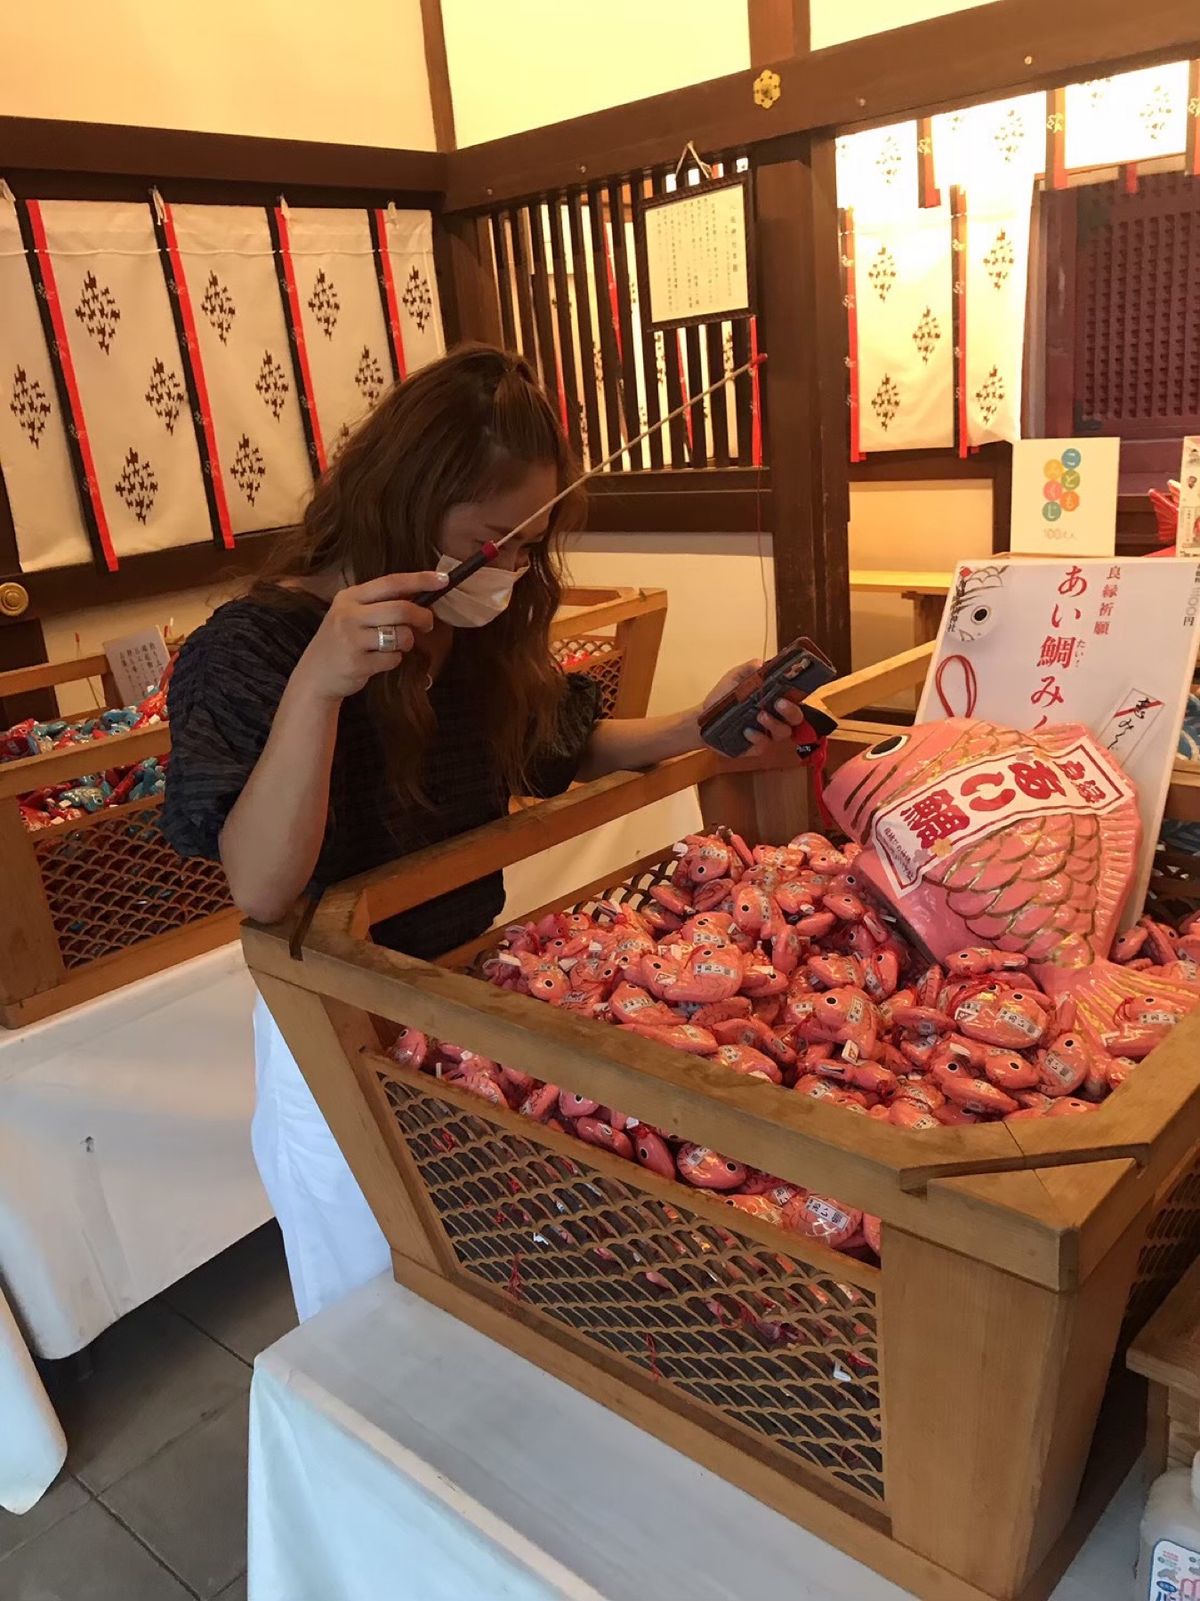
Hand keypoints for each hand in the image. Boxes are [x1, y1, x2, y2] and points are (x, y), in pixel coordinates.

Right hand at [292, 571, 446, 702]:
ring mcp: (351, 639)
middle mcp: (348, 614)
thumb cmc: (341, 642)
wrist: (314, 676)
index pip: (391, 582)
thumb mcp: (352, 615)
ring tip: (395, 646)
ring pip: (400, 636)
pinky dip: (393, 661)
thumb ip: (379, 604)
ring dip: (406, 643)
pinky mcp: (357, 663)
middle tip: (428, 624)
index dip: (420, 580)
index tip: (443, 579)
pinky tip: (378, 661)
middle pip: (400, 609)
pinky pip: (393, 659)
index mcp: (349, 597)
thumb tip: (420, 595)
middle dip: (422, 616)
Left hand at [698, 659, 813, 752]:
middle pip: (796, 718)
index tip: (790, 689)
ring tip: (760, 715)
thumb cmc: (723, 697)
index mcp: (775, 699)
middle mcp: (776, 717)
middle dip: (791, 711)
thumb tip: (761, 664)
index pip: (795, 697)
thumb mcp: (734, 678)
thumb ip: (748, 669)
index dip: (798, 694)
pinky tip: (746, 731)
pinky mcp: (756, 748)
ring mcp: (767, 734)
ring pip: (783, 733)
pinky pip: (764, 745)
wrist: (703, 718)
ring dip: (774, 724)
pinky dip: (758, 738)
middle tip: (779, 703)